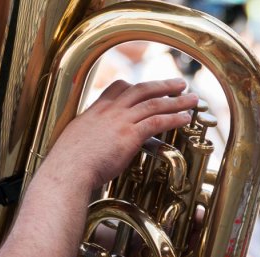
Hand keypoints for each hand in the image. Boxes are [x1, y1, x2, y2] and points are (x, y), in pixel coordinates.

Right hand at [43, 78, 197, 188]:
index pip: (117, 88)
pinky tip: (185, 118)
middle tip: (179, 83)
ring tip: (191, 98)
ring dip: (176, 100)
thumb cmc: (68, 162)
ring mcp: (120, 121)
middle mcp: (110, 111)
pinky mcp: (130, 135)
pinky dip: (174, 118)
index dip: (134, 85)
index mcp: (95, 110)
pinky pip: (157, 121)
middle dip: (162, 85)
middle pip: (141, 89)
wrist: (68, 170)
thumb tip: (91, 144)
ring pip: (153, 103)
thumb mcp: (74, 140)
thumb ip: (87, 136)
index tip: (144, 85)